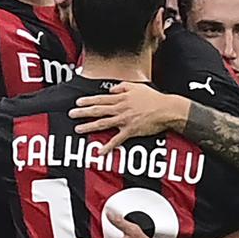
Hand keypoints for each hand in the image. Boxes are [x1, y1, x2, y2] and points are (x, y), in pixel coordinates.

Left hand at [69, 82, 183, 153]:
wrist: (167, 109)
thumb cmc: (153, 98)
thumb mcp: (137, 86)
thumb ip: (122, 86)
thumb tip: (112, 88)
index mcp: (121, 97)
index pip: (100, 99)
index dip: (88, 101)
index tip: (77, 103)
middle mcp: (120, 108)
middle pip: (98, 110)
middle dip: (83, 112)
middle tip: (71, 114)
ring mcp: (124, 120)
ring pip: (103, 123)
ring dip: (89, 126)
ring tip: (78, 129)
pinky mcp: (130, 131)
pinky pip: (117, 140)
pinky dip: (108, 146)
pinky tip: (99, 151)